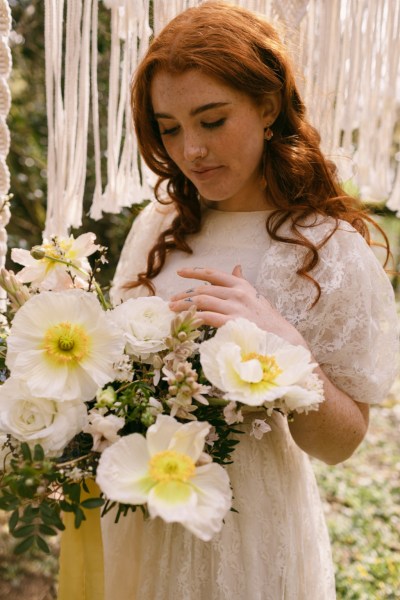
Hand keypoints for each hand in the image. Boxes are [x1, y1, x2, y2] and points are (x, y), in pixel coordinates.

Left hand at [169, 265, 304, 345]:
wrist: (282, 338)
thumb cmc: (268, 320)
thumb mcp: (255, 296)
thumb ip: (242, 283)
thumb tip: (236, 267)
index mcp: (241, 285)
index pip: (213, 274)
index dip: (194, 271)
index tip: (180, 272)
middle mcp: (237, 293)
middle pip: (203, 289)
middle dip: (184, 294)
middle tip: (172, 301)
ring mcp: (234, 307)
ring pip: (201, 301)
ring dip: (184, 305)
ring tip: (173, 310)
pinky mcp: (232, 322)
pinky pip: (207, 317)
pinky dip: (194, 317)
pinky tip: (186, 320)